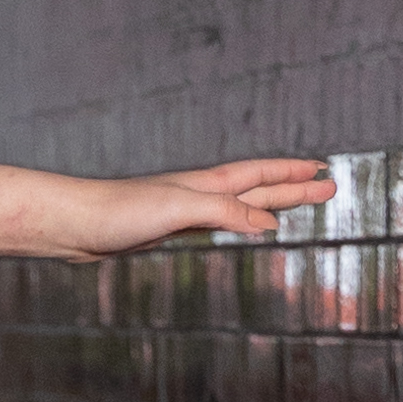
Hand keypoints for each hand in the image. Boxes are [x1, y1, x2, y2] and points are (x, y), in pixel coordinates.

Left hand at [70, 156, 337, 254]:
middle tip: (329, 188)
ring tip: (296, 204)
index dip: (291, 174)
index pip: (259, 174)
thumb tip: (270, 222)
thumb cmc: (118, 211)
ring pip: (241, 205)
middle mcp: (198, 194)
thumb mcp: (179, 209)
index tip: (323, 171)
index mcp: (204, 185)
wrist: (73, 224)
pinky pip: (219, 224)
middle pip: (257, 188)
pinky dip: (241, 224)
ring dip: (271, 203)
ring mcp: (184, 212)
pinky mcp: (167, 230)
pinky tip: (243, 230)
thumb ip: (225, 212)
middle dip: (293, 188)